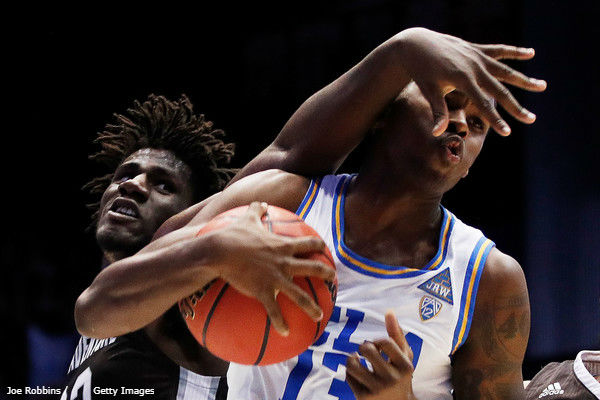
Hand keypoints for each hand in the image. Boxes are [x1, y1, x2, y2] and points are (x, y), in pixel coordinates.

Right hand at [202, 201, 334, 335]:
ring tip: (319, 316)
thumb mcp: (247, 219)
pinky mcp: (263, 291)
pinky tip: (285, 332)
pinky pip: (274, 310)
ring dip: (311, 306)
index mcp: (282, 246)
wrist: (220, 251)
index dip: (319, 246)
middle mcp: (284, 262)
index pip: (308, 244)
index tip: (326, 250)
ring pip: (300, 294)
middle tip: (333, 279)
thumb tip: (260, 202)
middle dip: (326, 274)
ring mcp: (276, 278)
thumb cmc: (233, 234)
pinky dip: (280, 322)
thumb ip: (256, 211)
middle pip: (312, 267)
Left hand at [346, 311, 415, 399]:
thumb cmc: (400, 376)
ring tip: (357, 360)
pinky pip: (349, 376)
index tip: (378, 346)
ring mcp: (377, 389)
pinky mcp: (364, 398)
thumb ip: (397, 334)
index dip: (378, 340)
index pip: (385, 341)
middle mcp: (392, 378)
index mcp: (405, 366)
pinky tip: (357, 374)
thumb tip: (389, 312)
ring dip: (352, 359)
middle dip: (364, 347)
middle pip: (368, 350)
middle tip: (366, 351)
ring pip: (353, 364)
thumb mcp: (404, 357)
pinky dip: (350, 372)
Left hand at [392, 27, 546, 135]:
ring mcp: (477, 56)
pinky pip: (499, 50)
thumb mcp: (429, 91)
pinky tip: (531, 53)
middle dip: (516, 106)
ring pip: (506, 70)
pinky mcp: (476, 49)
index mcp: (463, 80)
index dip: (495, 119)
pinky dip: (515, 52)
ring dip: (524, 79)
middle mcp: (474, 67)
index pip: (483, 104)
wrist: (417, 45)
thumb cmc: (421, 72)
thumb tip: (437, 133)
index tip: (507, 133)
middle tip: (532, 119)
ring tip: (542, 86)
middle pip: (500, 90)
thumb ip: (438, 111)